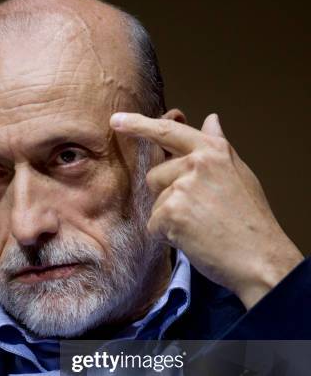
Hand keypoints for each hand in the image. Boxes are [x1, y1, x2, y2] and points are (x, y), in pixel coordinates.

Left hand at [110, 111, 303, 308]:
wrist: (258, 256)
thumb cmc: (250, 220)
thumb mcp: (239, 174)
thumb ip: (218, 147)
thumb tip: (210, 120)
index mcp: (213, 150)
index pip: (169, 131)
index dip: (139, 124)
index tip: (117, 121)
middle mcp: (196, 163)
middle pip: (155, 176)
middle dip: (166, 196)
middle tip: (198, 213)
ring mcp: (182, 187)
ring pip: (155, 203)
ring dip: (169, 218)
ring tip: (199, 227)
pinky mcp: (171, 212)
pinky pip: (154, 225)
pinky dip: (167, 236)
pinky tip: (193, 239)